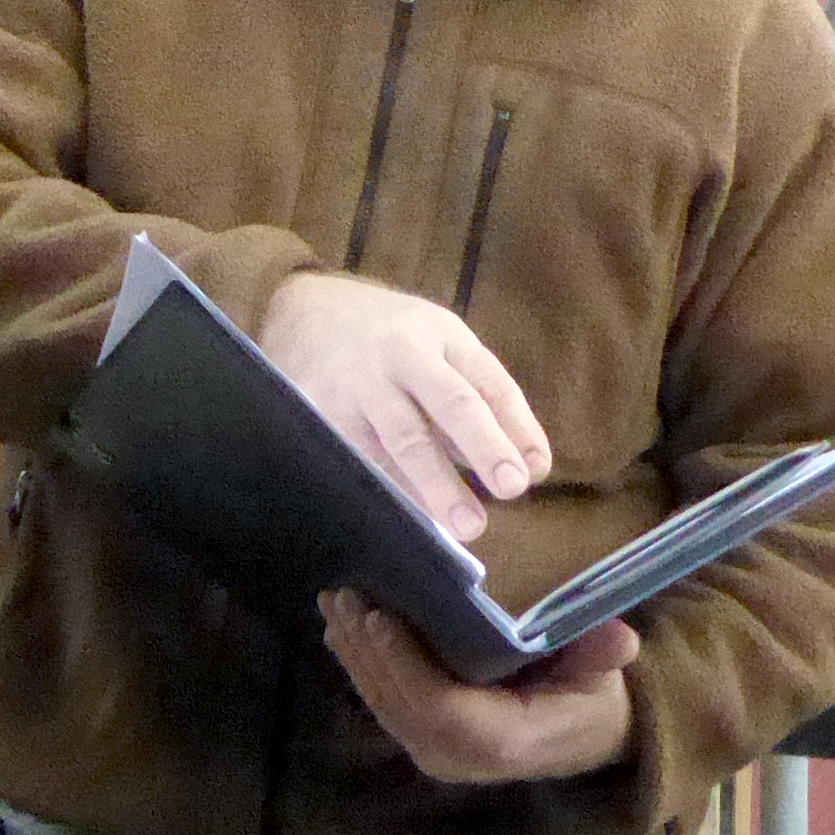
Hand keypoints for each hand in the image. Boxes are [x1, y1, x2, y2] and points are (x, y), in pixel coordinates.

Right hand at [259, 271, 549, 541]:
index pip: (488, 381)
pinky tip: (412, 521)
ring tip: (467, 525)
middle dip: (484, 445)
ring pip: (403, 437)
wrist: (300, 309)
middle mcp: (403, 354)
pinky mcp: (324, 413)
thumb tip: (529, 466)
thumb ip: (481, 398)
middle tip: (513, 487)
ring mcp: (361, 384)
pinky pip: (363, 458)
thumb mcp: (438, 345)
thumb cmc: (388, 339)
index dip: (516, 425)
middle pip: (451, 401)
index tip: (535, 471)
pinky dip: (392, 491)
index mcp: (441, 334)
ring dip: (438, 484)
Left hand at [321, 589, 638, 785]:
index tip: (379, 617)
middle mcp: (459, 757)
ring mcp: (438, 755)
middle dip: (366, 650)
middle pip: (398, 704)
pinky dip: (362, 667)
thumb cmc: (591, 701)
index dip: (404, 664)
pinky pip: (387, 707)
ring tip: (334, 603)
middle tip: (342, 595)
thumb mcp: (604, 677)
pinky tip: (343, 632)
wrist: (586, 742)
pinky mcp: (426, 744)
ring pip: (384, 705)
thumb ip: (602, 657)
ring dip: (355, 655)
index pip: (438, 706)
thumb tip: (621, 640)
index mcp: (502, 740)